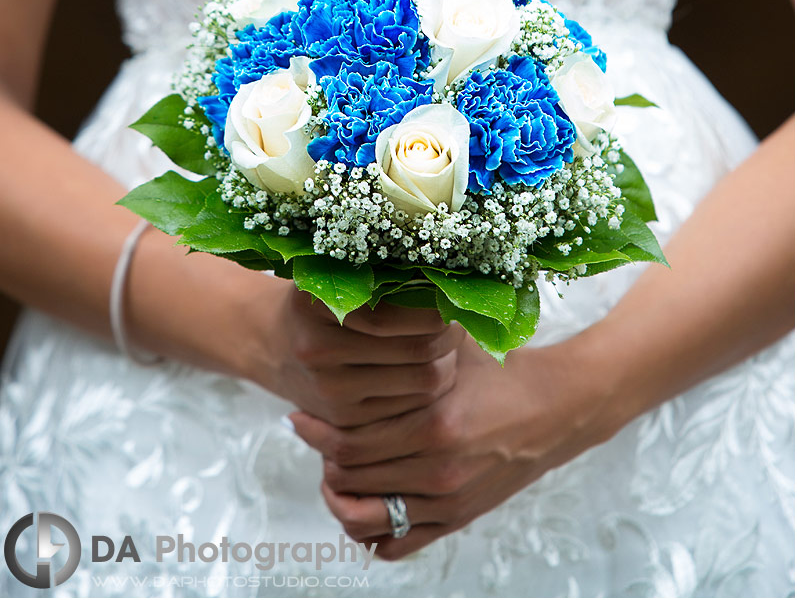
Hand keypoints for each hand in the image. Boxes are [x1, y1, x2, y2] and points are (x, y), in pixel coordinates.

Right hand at [259, 284, 464, 427]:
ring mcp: (330, 390)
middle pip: (416, 350)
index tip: (450, 299)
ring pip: (422, 383)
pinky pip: (409, 409)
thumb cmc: (320, 301)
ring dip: (447, 364)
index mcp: (316, 302)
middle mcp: (319, 348)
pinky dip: (430, 391)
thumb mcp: (334, 275)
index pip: (393, 314)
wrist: (273, 345)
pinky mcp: (344, 420)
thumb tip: (445, 278)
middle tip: (457, 323)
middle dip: (449, 337)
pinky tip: (429, 371)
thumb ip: (380, 275)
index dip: (434, 309)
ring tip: (447, 347)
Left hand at [290, 330, 617, 558]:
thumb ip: (405, 337)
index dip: (317, 433)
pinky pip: (398, 545)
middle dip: (323, 460)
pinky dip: (371, 533)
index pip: (350, 444)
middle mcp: (438, 471)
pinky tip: (363, 502)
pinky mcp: (458, 520)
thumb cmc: (498, 370)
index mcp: (433, 425)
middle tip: (313, 437)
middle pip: (351, 481)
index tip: (300, 417)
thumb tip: (353, 310)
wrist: (555, 408)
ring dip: (340, 498)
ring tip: (332, 473)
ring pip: (367, 520)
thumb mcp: (451, 347)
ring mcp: (448, 501)